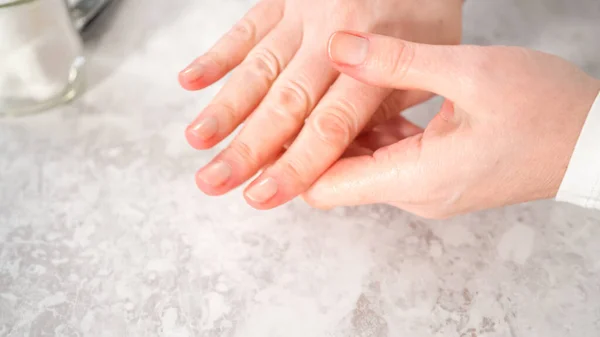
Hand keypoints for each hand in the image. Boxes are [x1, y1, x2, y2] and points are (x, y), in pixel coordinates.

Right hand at [179, 0, 462, 208]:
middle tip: (211, 183)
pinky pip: (246, 27)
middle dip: (246, 149)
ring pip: (258, 69)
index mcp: (377, 62)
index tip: (262, 196)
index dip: (293, 166)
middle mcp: (335, 38)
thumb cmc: (423, 10)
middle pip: (285, 104)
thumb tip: (332, 151)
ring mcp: (305, 14)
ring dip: (224, 107)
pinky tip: (190, 81)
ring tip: (196, 141)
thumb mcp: (427, 65)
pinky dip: (218, 55)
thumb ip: (382, 109)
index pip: (329, 127)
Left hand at [303, 32, 599, 217]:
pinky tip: (369, 95)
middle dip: (307, 144)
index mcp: (415, 178)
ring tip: (322, 89)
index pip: (325, 187)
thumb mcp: (469, 72)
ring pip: (361, 166)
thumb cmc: (546, 111)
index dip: (289, 162)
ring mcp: (426, 188)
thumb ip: (397, 60)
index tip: (263, 133)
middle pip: (336, 177)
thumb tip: (340, 46)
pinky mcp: (437, 176)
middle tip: (283, 103)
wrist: (596, 142)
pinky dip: (371, 132)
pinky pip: (388, 158)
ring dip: (341, 133)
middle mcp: (414, 194)